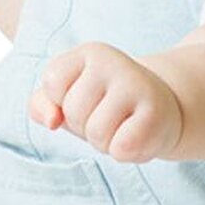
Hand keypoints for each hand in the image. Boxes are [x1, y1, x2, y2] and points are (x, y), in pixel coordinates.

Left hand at [29, 43, 183, 162]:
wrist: (162, 113)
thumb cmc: (107, 106)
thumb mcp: (68, 100)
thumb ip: (41, 105)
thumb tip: (52, 120)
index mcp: (89, 52)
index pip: (52, 83)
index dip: (64, 103)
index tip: (87, 99)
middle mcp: (114, 61)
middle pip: (73, 112)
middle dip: (85, 126)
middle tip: (109, 117)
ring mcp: (137, 85)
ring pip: (96, 133)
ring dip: (105, 142)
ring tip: (122, 127)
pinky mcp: (156, 114)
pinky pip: (121, 149)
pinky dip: (124, 153)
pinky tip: (138, 136)